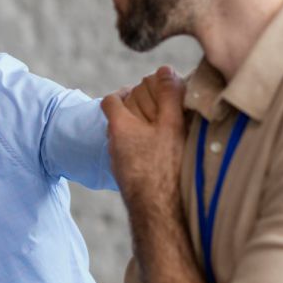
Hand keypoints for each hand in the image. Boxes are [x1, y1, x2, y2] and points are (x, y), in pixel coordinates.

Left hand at [102, 66, 186, 213]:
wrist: (158, 213)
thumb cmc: (163, 167)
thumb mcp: (171, 125)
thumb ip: (169, 95)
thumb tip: (165, 69)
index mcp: (119, 127)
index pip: (111, 100)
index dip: (125, 91)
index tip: (142, 90)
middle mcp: (113, 145)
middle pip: (118, 119)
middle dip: (135, 110)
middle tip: (157, 108)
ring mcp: (119, 165)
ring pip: (125, 140)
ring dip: (140, 133)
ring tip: (163, 132)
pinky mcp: (129, 180)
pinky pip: (132, 157)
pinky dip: (143, 150)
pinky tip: (162, 156)